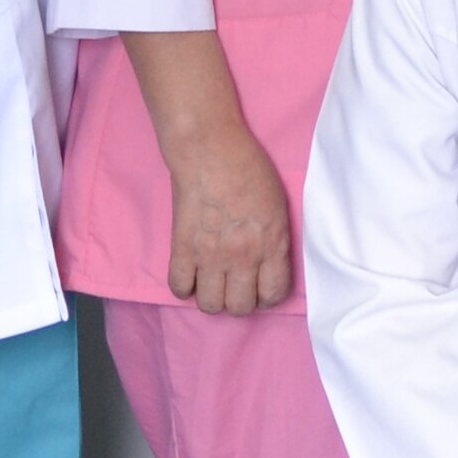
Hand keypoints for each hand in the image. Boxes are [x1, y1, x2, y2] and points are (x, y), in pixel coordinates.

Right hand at [161, 120, 296, 313]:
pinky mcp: (182, 248)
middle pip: (240, 307)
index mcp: (272, 244)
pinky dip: (185, 287)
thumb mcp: (278, 206)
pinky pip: (180, 288)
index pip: (273, 294)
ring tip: (213, 283)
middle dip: (240, 301)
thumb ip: (275, 240)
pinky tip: (191, 275)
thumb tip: (269, 264)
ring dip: (213, 298)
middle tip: (236, 286)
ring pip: (210, 305)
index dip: (267, 297)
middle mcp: (243, 256)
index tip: (261, 289)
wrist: (210, 150)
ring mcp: (210, 255)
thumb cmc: (248, 169)